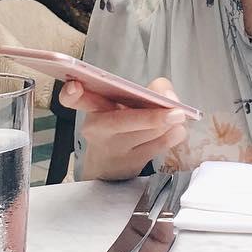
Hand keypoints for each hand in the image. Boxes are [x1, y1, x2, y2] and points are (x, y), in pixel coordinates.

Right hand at [58, 76, 186, 180]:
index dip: (72, 94)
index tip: (75, 86)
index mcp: (93, 108)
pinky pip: (156, 148)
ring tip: (180, 116)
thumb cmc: (118, 124)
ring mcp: (114, 149)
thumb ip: (146, 91)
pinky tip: (178, 130)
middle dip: (151, 116)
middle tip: (177, 110)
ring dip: (168, 125)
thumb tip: (167, 96)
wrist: (108, 165)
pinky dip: (171, 137)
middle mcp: (98, 129)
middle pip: (122, 121)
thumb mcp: (121, 103)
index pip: (74, 100)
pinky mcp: (130, 164)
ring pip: (145, 135)